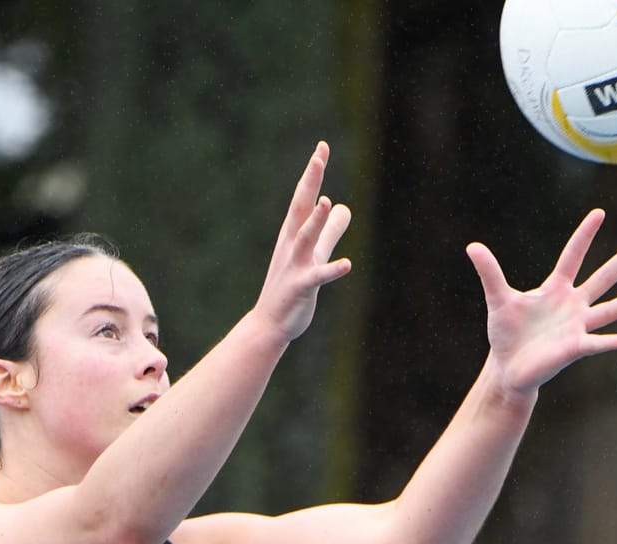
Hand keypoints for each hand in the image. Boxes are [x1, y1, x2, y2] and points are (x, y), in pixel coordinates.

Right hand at [254, 141, 351, 343]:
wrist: (269, 324)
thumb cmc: (290, 288)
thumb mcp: (314, 254)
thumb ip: (330, 232)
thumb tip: (345, 208)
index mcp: (293, 234)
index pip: (304, 197)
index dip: (313, 173)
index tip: (322, 147)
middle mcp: (292, 244)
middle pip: (301, 207)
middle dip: (310, 182)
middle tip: (319, 156)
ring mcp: (295, 266)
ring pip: (306, 239)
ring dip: (315, 221)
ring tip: (327, 202)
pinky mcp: (301, 287)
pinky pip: (318, 277)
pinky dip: (332, 270)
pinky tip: (347, 264)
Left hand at [466, 210, 616, 396]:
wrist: (508, 368)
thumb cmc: (506, 334)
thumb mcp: (499, 300)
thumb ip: (490, 273)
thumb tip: (472, 246)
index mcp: (555, 289)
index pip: (573, 256)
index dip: (584, 235)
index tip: (599, 213)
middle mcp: (572, 305)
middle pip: (602, 278)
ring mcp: (576, 327)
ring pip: (608, 310)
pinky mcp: (574, 348)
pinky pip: (595, 343)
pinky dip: (609, 342)